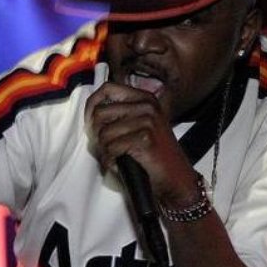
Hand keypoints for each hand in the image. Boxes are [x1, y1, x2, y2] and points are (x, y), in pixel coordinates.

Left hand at [85, 82, 197, 206]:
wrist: (176, 178)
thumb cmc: (154, 154)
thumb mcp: (140, 125)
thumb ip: (120, 113)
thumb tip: (91, 111)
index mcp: (144, 98)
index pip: (107, 88)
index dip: (92, 105)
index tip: (90, 121)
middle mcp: (147, 106)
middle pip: (100, 112)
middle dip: (96, 133)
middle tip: (105, 145)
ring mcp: (147, 121)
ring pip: (104, 133)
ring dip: (104, 150)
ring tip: (115, 156)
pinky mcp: (145, 139)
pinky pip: (111, 148)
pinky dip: (110, 160)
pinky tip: (119, 164)